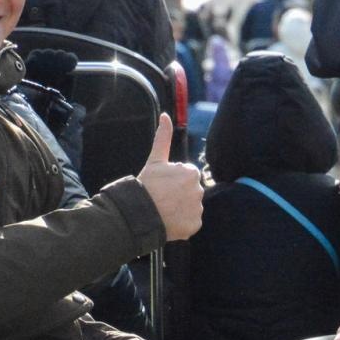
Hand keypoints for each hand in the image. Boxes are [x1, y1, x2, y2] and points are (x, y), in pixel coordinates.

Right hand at [136, 113, 203, 240]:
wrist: (140, 213)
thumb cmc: (146, 185)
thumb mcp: (155, 160)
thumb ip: (163, 137)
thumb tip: (166, 115)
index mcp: (191, 172)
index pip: (186, 176)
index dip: (172, 181)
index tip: (161, 185)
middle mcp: (199, 189)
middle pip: (190, 191)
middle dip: (179, 194)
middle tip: (162, 198)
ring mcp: (198, 208)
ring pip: (190, 207)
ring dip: (180, 208)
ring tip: (164, 210)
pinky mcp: (195, 224)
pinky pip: (191, 222)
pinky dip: (182, 223)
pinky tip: (170, 221)